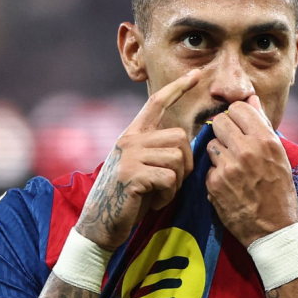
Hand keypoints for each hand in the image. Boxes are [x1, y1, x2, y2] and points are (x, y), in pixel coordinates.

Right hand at [75, 69, 199, 250]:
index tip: (195, 75)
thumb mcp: (142, 165)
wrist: (101, 222)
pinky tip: (154, 201)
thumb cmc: (129, 196)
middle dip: (186, 164)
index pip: (156, 102)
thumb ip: (158, 150)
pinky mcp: (132, 175)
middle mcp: (130, 139)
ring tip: (159, 192)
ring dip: (177, 182)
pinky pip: (169, 179)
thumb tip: (187, 142)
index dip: (177, 88)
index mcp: (133, 133)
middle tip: (171, 183)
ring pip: (178, 158)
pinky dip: (168, 195)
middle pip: (180, 137)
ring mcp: (130, 156)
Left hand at [206, 95, 297, 246]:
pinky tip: (228, 184)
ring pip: (211, 143)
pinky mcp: (214, 184)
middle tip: (233, 145)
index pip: (238, 109)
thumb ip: (262, 125)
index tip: (240, 127)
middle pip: (220, 122)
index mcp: (265, 141)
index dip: (237, 117)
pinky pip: (209, 167)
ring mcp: (228, 167)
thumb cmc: (280, 190)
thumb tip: (251, 99)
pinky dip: (216, 173)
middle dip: (225, 131)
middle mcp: (246, 151)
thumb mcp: (279, 155)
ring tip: (233, 166)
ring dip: (219, 152)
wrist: (273, 229)